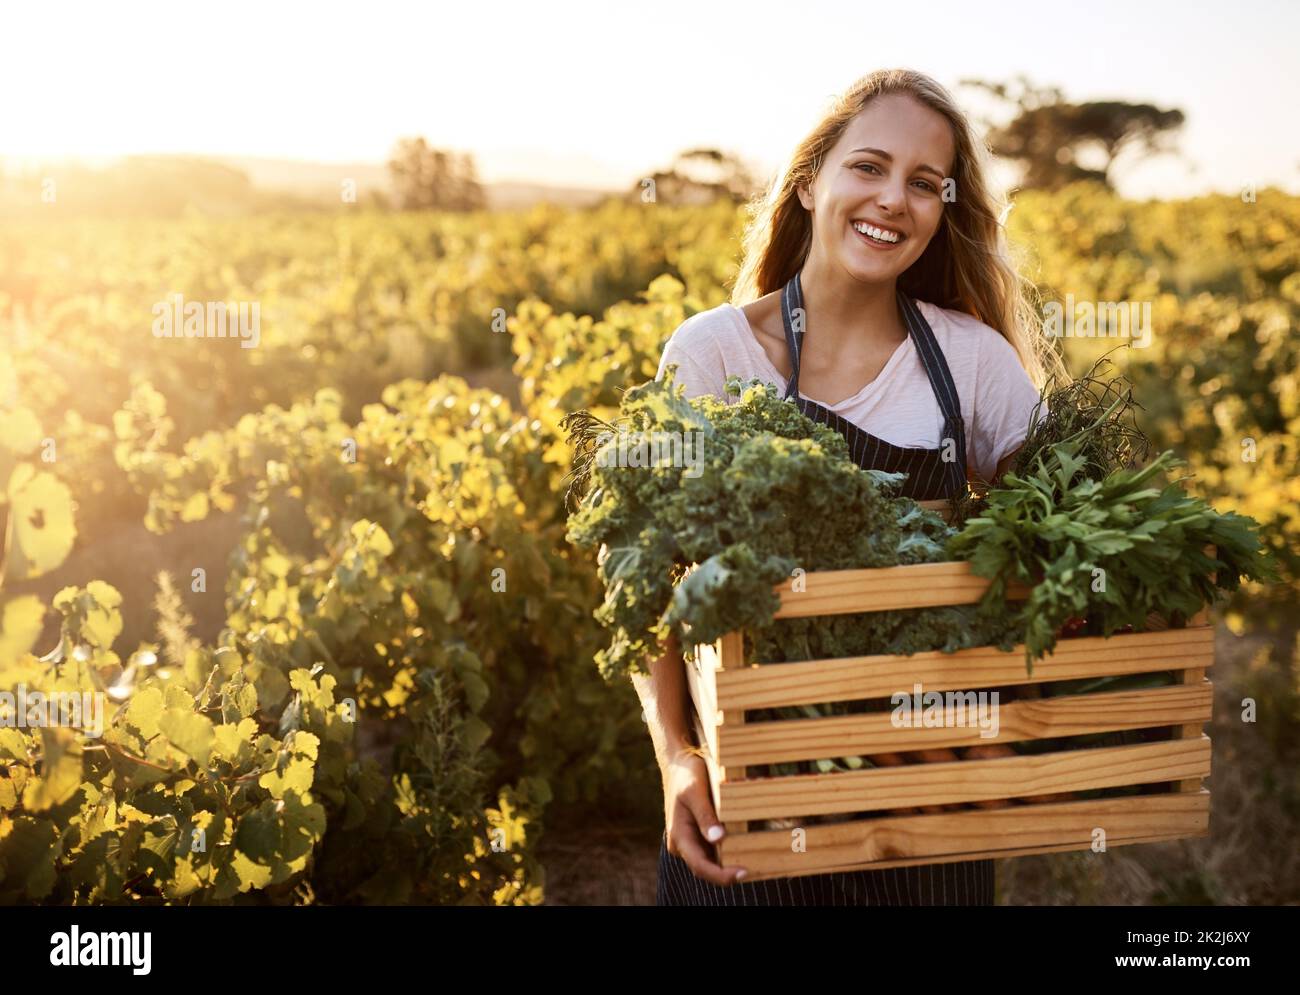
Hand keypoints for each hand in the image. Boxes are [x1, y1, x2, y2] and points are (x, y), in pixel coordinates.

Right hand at [663, 747, 747, 886]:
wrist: (678, 765)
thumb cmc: (686, 775)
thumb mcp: (695, 791)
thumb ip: (705, 815)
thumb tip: (718, 839)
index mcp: (679, 836)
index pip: (700, 866)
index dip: (721, 875)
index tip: (743, 873)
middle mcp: (683, 844)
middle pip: (706, 868)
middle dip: (727, 874)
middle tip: (754, 869)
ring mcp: (691, 841)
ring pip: (711, 862)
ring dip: (728, 865)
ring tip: (753, 861)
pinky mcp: (699, 835)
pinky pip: (714, 851)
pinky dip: (728, 853)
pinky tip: (745, 848)